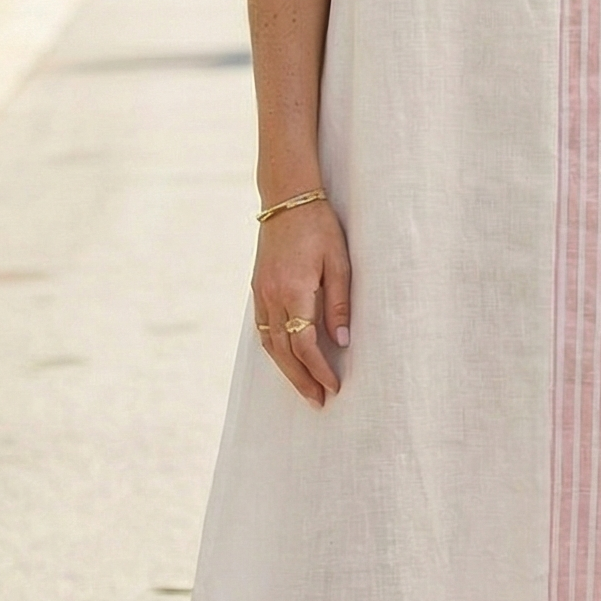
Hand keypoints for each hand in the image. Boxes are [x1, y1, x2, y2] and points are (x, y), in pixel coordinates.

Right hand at [252, 199, 349, 407]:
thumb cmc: (319, 226)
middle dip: (301, 380)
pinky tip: (284, 359)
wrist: (286, 198)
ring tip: (303, 388)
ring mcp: (260, 293)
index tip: (334, 385)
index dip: (319, 369)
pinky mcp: (257, 288)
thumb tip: (343, 341)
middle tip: (317, 402)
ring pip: (269, 343)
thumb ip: (339, 303)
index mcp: (294, 290)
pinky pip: (262, 329)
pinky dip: (273, 350)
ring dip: (285, 370)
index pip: (305, 344)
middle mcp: (272, 296)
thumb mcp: (339, 262)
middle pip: (283, 351)